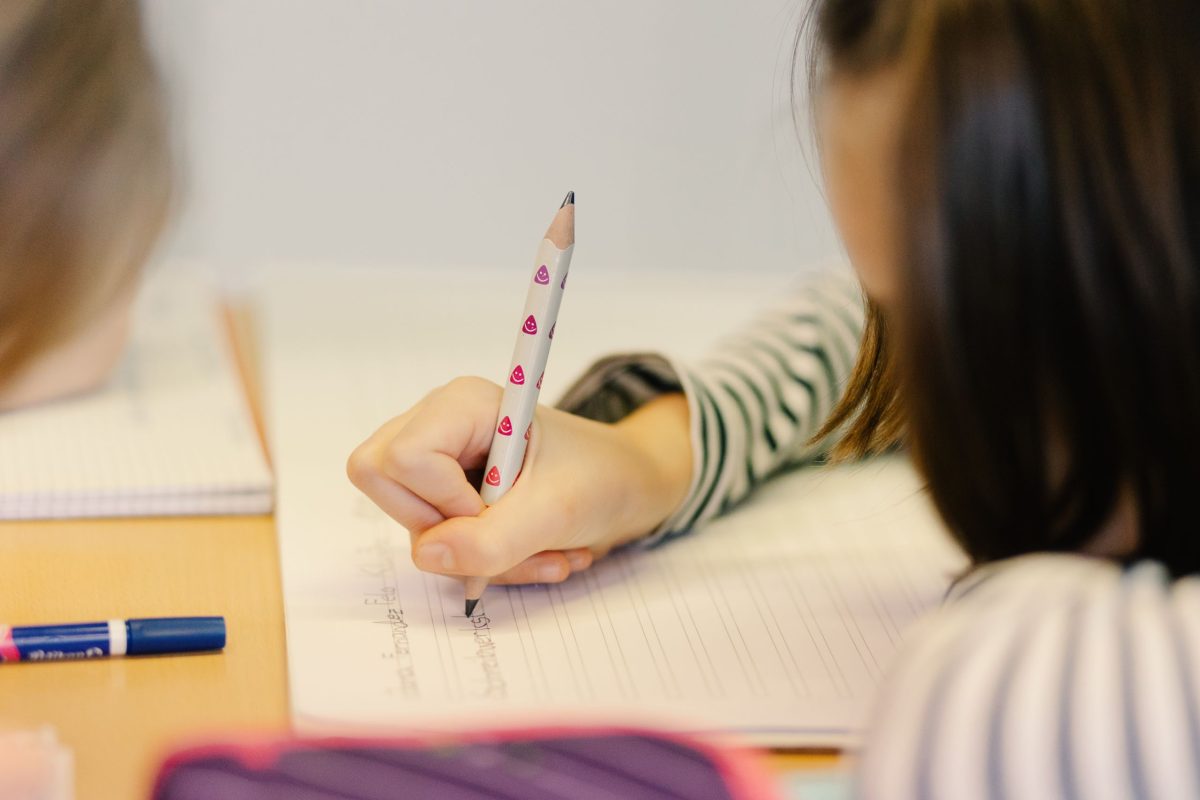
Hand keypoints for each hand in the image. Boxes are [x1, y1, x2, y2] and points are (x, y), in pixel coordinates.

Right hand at [347, 376, 691, 584]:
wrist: (635, 485)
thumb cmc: (604, 476)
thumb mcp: (557, 510)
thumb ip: (492, 538)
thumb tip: (427, 556)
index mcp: (462, 404)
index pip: (399, 459)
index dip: (441, 499)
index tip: (496, 505)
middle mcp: (440, 425)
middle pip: (383, 485)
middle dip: (447, 531)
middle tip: (507, 529)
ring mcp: (441, 462)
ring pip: (416, 528)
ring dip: (485, 557)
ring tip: (545, 549)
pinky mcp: (450, 495)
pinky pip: (439, 544)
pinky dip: (490, 562)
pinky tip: (539, 551)